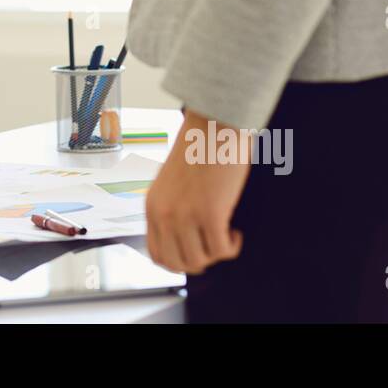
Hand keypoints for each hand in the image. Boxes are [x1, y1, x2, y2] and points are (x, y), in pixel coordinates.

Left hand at [144, 109, 248, 274]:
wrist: (214, 123)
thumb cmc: (199, 146)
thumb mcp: (172, 181)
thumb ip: (172, 207)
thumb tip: (186, 236)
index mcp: (152, 205)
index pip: (157, 254)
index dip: (179, 261)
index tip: (196, 252)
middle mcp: (163, 213)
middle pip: (177, 264)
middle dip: (199, 262)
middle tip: (214, 245)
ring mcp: (184, 215)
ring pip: (199, 261)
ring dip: (216, 254)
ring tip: (225, 234)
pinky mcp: (210, 212)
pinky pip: (221, 250)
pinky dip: (232, 246)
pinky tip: (235, 230)